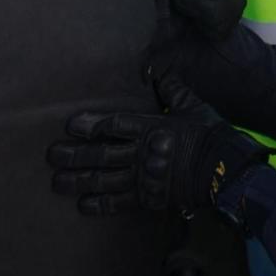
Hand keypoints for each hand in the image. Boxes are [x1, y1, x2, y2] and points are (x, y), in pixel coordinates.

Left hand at [50, 73, 271, 216]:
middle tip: (51, 155)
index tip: (70, 126)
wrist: (224, 170)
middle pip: (102, 153)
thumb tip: (156, 70)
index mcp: (152, 128)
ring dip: (79, 181)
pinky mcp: (148, 197)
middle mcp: (143, 153)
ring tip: (57, 182)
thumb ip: (172, 89)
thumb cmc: (210, 134)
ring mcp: (144, 178)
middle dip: (75, 155)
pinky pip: (119, 202)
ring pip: (105, 179)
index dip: (91, 125)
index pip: (115, 125)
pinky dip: (100, 205)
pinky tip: (82, 205)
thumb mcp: (193, 106)